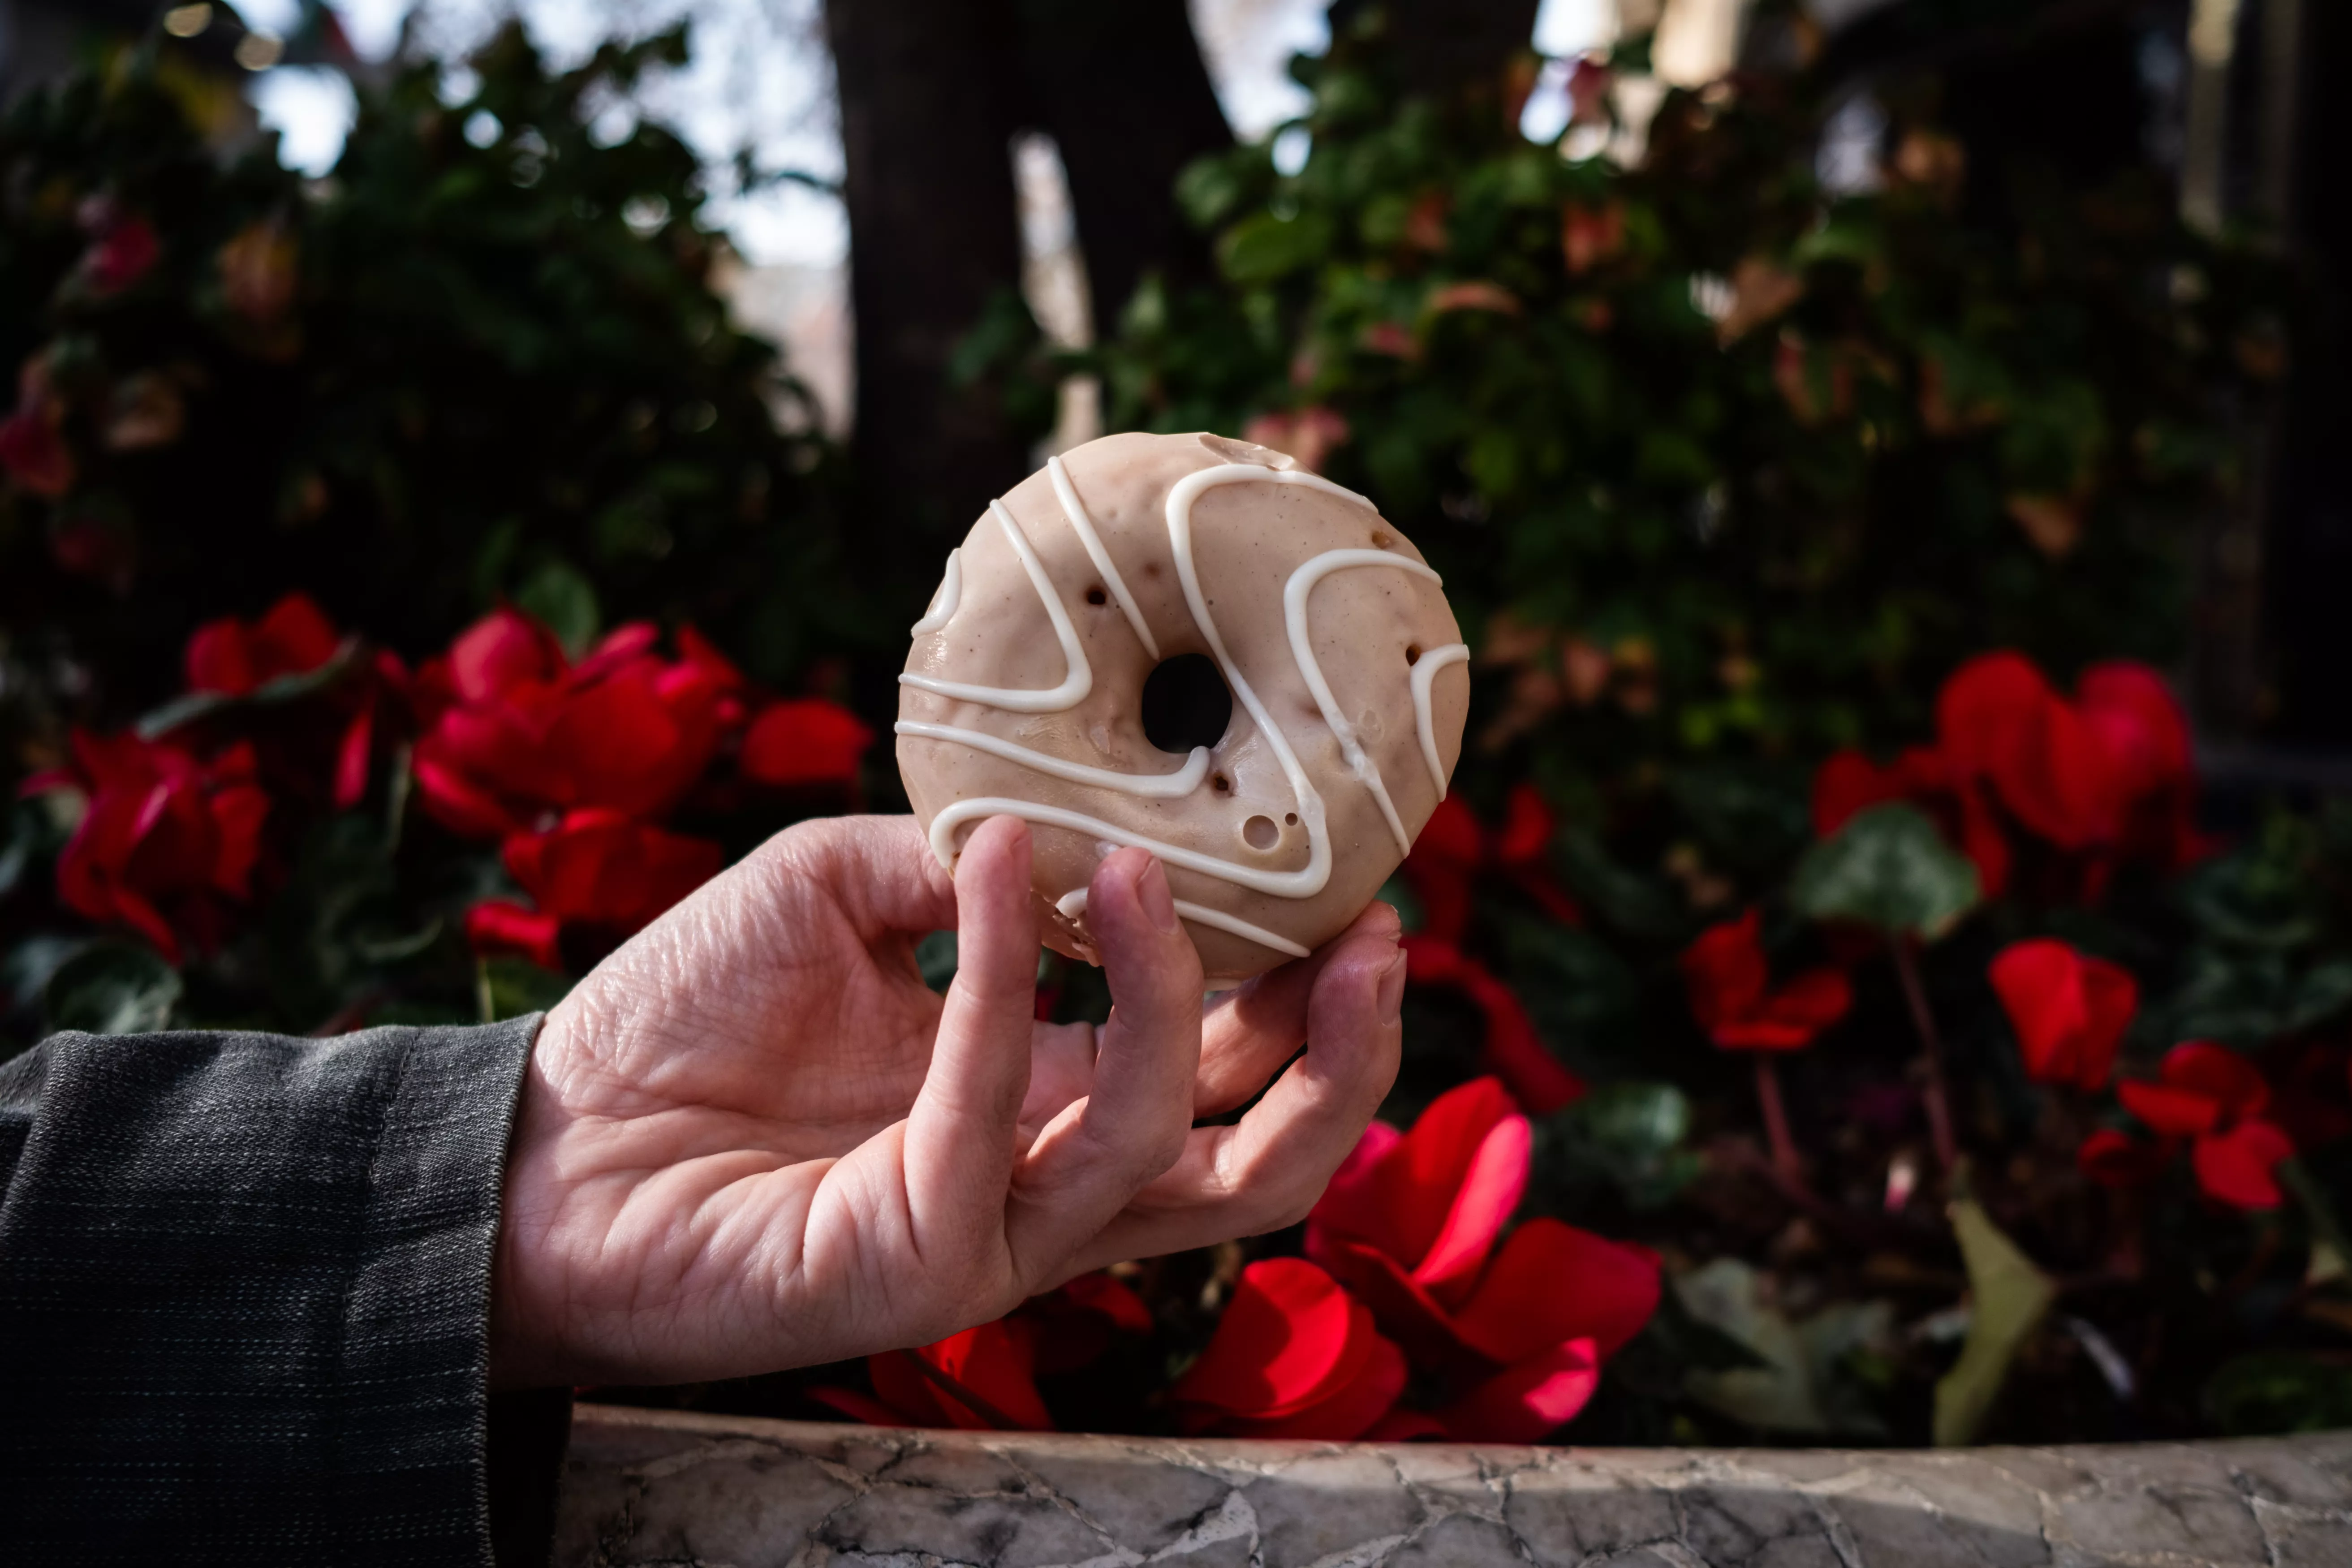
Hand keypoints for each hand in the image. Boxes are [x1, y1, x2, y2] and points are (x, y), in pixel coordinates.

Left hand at [489, 813, 1405, 1385]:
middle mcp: (1045, 1179)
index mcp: (1047, 1099)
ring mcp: (995, 1231)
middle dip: (1341, 1052)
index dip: (1304, 989)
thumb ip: (950, 865)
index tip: (1349, 880)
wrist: (537, 1139)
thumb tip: (1062, 821)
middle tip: (1371, 927)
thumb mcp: (832, 891)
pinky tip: (1001, 865)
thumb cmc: (678, 1021)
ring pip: (1173, 1155)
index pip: (1226, 1068)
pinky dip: (1011, 976)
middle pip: (1263, 1158)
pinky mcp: (923, 1253)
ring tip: (1157, 867)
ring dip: (1187, 996)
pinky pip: (1003, 1107)